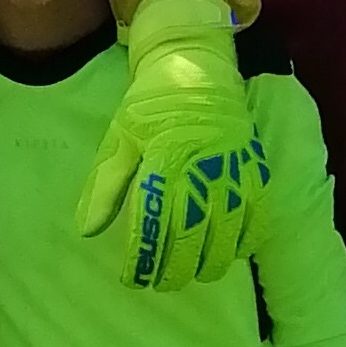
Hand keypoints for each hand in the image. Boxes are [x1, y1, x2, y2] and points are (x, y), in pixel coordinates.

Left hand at [74, 0, 265, 292]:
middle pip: (190, 236)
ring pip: (227, 233)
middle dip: (174, 269)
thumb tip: (87, 230)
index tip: (132, 279)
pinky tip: (232, 255)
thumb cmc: (151, 103)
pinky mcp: (253, 166)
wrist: (196, 62)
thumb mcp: (119, 138)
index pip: (152, 224)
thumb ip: (104, 186)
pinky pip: (258, 214)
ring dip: (210, 263)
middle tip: (160, 284)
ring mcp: (232, 168)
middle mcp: (200, 168)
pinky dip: (247, 241)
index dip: (142, 259)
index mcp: (163, 161)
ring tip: (194, 276)